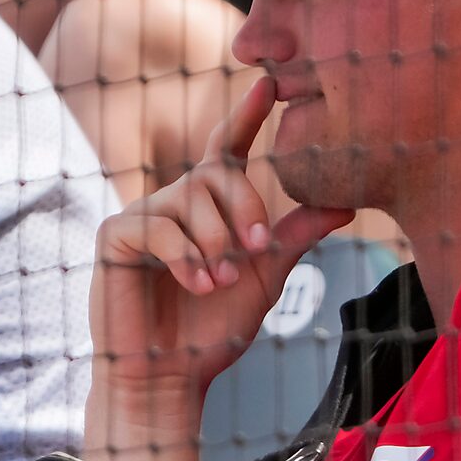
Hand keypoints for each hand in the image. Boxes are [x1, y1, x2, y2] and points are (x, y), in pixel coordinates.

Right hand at [87, 77, 353, 460]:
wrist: (169, 375)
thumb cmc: (213, 330)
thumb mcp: (267, 277)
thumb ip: (297, 235)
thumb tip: (346, 202)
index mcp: (209, 208)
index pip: (228, 152)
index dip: (245, 117)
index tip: (269, 85)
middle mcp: (174, 203)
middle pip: (215, 173)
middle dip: (243, 207)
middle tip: (258, 247)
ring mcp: (141, 217)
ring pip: (188, 201)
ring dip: (214, 244)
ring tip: (220, 282)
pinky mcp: (115, 237)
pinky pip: (158, 229)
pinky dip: (184, 258)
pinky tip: (197, 284)